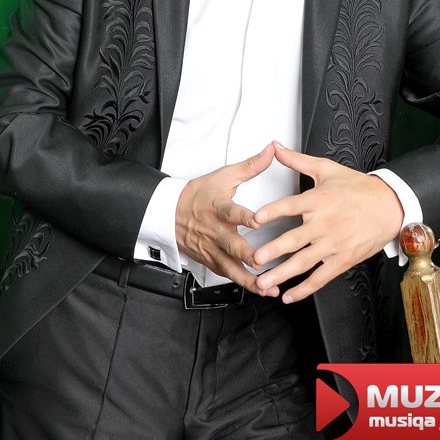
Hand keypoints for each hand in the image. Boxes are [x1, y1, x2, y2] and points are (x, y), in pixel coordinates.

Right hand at [175, 143, 277, 293]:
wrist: (169, 213)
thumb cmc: (198, 195)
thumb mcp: (223, 176)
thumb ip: (251, 166)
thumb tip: (270, 151)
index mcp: (218, 207)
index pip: (231, 211)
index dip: (244, 216)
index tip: (258, 219)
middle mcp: (215, 231)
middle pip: (231, 244)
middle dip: (247, 254)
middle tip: (262, 260)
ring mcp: (212, 249)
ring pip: (230, 267)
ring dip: (249, 278)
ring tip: (267, 286)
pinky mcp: (212, 261)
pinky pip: (229, 275)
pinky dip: (244, 283)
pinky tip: (261, 289)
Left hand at [251, 143, 403, 302]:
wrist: (390, 206)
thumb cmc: (358, 187)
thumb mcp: (326, 169)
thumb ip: (297, 160)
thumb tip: (275, 148)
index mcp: (319, 200)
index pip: (291, 206)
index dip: (273, 211)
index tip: (256, 218)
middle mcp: (325, 223)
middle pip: (294, 239)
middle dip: (273, 250)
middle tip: (255, 258)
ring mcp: (334, 244)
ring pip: (304, 262)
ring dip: (282, 274)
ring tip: (263, 282)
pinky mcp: (342, 260)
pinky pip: (321, 277)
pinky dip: (304, 289)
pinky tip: (289, 295)